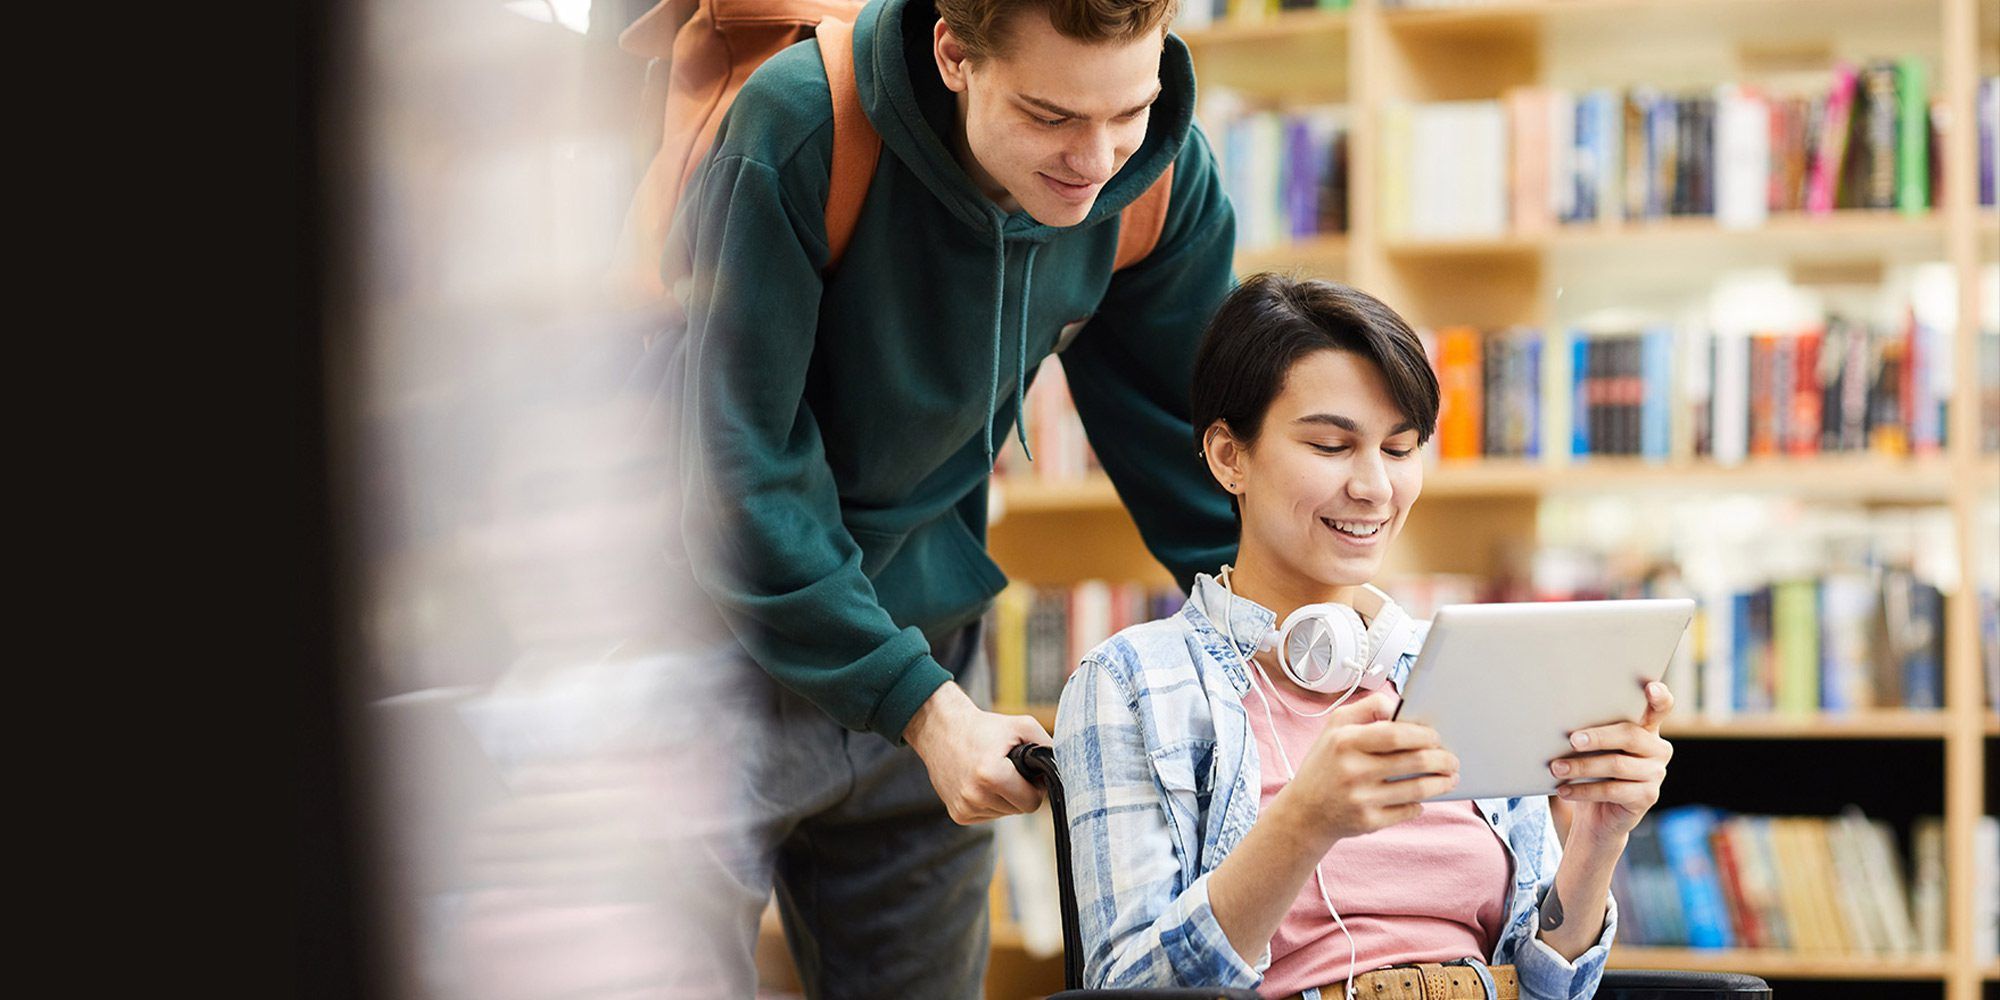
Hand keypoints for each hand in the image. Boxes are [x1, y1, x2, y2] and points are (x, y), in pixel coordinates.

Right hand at [904, 682, 1049, 823]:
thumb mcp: (1021, 726)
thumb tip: (1067, 769)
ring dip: (1004, 797)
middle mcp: (975, 796)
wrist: (941, 730)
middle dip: (1020, 792)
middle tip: (1010, 770)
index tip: (1027, 772)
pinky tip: (980, 782)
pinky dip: (990, 801)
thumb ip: (1048, 746)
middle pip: (1019, 810)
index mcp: (991, 775)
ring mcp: (964, 808)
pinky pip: (989, 815)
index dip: (1035, 787)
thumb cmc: (985, 728)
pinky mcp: (958, 815)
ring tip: (992, 773)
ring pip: (1004, 814)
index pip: (1032, 803)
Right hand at [1275, 689, 1459, 845]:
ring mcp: (1360, 799)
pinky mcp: (1368, 822)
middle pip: (1413, 762)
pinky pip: (1407, 812)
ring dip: (1441, 783)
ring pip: (1417, 790)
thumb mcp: (1335, 726)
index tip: (1436, 736)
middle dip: (1442, 760)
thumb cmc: (1325, 763)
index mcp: (1344, 742)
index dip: (1423, 735)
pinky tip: (1422, 798)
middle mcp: (1352, 771)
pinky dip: (1420, 805)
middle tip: (1452, 759)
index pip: (1395, 733)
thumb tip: (1401, 707)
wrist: (1304, 812)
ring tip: (1450, 777)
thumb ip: (1368, 707)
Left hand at [1553, 680, 1674, 846]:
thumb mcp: (1592, 749)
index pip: (1660, 708)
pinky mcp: (1648, 797)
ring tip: (1556, 768)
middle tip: (1572, 739)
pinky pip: (1613, 790)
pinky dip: (1584, 790)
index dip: (1659, 697)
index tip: (1650, 687)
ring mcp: (1656, 773)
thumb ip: (1590, 731)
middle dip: (1598, 737)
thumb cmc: (1591, 772)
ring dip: (1582, 766)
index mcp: (1646, 729)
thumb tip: (1559, 718)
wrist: (1597, 816)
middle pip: (1630, 735)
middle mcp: (1657, 749)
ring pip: (1617, 764)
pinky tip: (1564, 790)